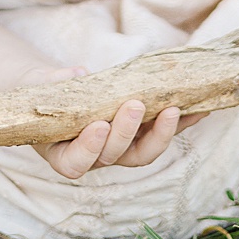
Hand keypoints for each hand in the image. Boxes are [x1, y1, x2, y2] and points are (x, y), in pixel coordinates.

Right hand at [16, 69, 203, 179]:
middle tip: (136, 104)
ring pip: (143, 151)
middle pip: (115, 156)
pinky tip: (198, 108)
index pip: (76, 164)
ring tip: (175, 108)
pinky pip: (161, 132)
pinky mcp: (140, 134)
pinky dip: (181, 122)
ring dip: (162, 132)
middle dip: (127, 131)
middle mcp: (95, 157)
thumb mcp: (39, 85)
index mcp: (63, 154)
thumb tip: (77, 74)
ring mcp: (120, 148)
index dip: (88, 149)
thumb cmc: (42, 92)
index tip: (98, 125)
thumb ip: (53, 83)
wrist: (56, 90)